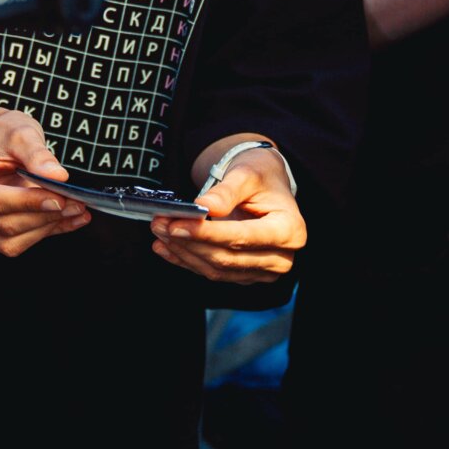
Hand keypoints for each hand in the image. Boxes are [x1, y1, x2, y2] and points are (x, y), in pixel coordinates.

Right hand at [0, 110, 90, 258]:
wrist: (0, 143)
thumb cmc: (5, 136)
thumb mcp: (21, 132)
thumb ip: (37, 153)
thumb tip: (58, 177)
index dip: (27, 202)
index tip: (58, 198)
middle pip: (3, 223)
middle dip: (43, 216)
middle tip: (76, 202)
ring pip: (12, 240)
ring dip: (48, 227)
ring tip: (77, 209)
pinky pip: (20, 243)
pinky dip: (48, 232)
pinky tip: (70, 219)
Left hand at [150, 149, 305, 284]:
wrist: (265, 185)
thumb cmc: (261, 176)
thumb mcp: (246, 174)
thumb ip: (226, 191)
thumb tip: (203, 206)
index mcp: (289, 230)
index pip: (243, 237)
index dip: (208, 234)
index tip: (178, 224)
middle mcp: (281, 257)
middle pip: (227, 258)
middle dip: (189, 243)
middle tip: (160, 225)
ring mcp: (264, 270)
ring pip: (217, 269)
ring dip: (184, 252)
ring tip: (159, 231)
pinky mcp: (246, 275)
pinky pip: (213, 272)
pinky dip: (187, 260)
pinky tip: (166, 247)